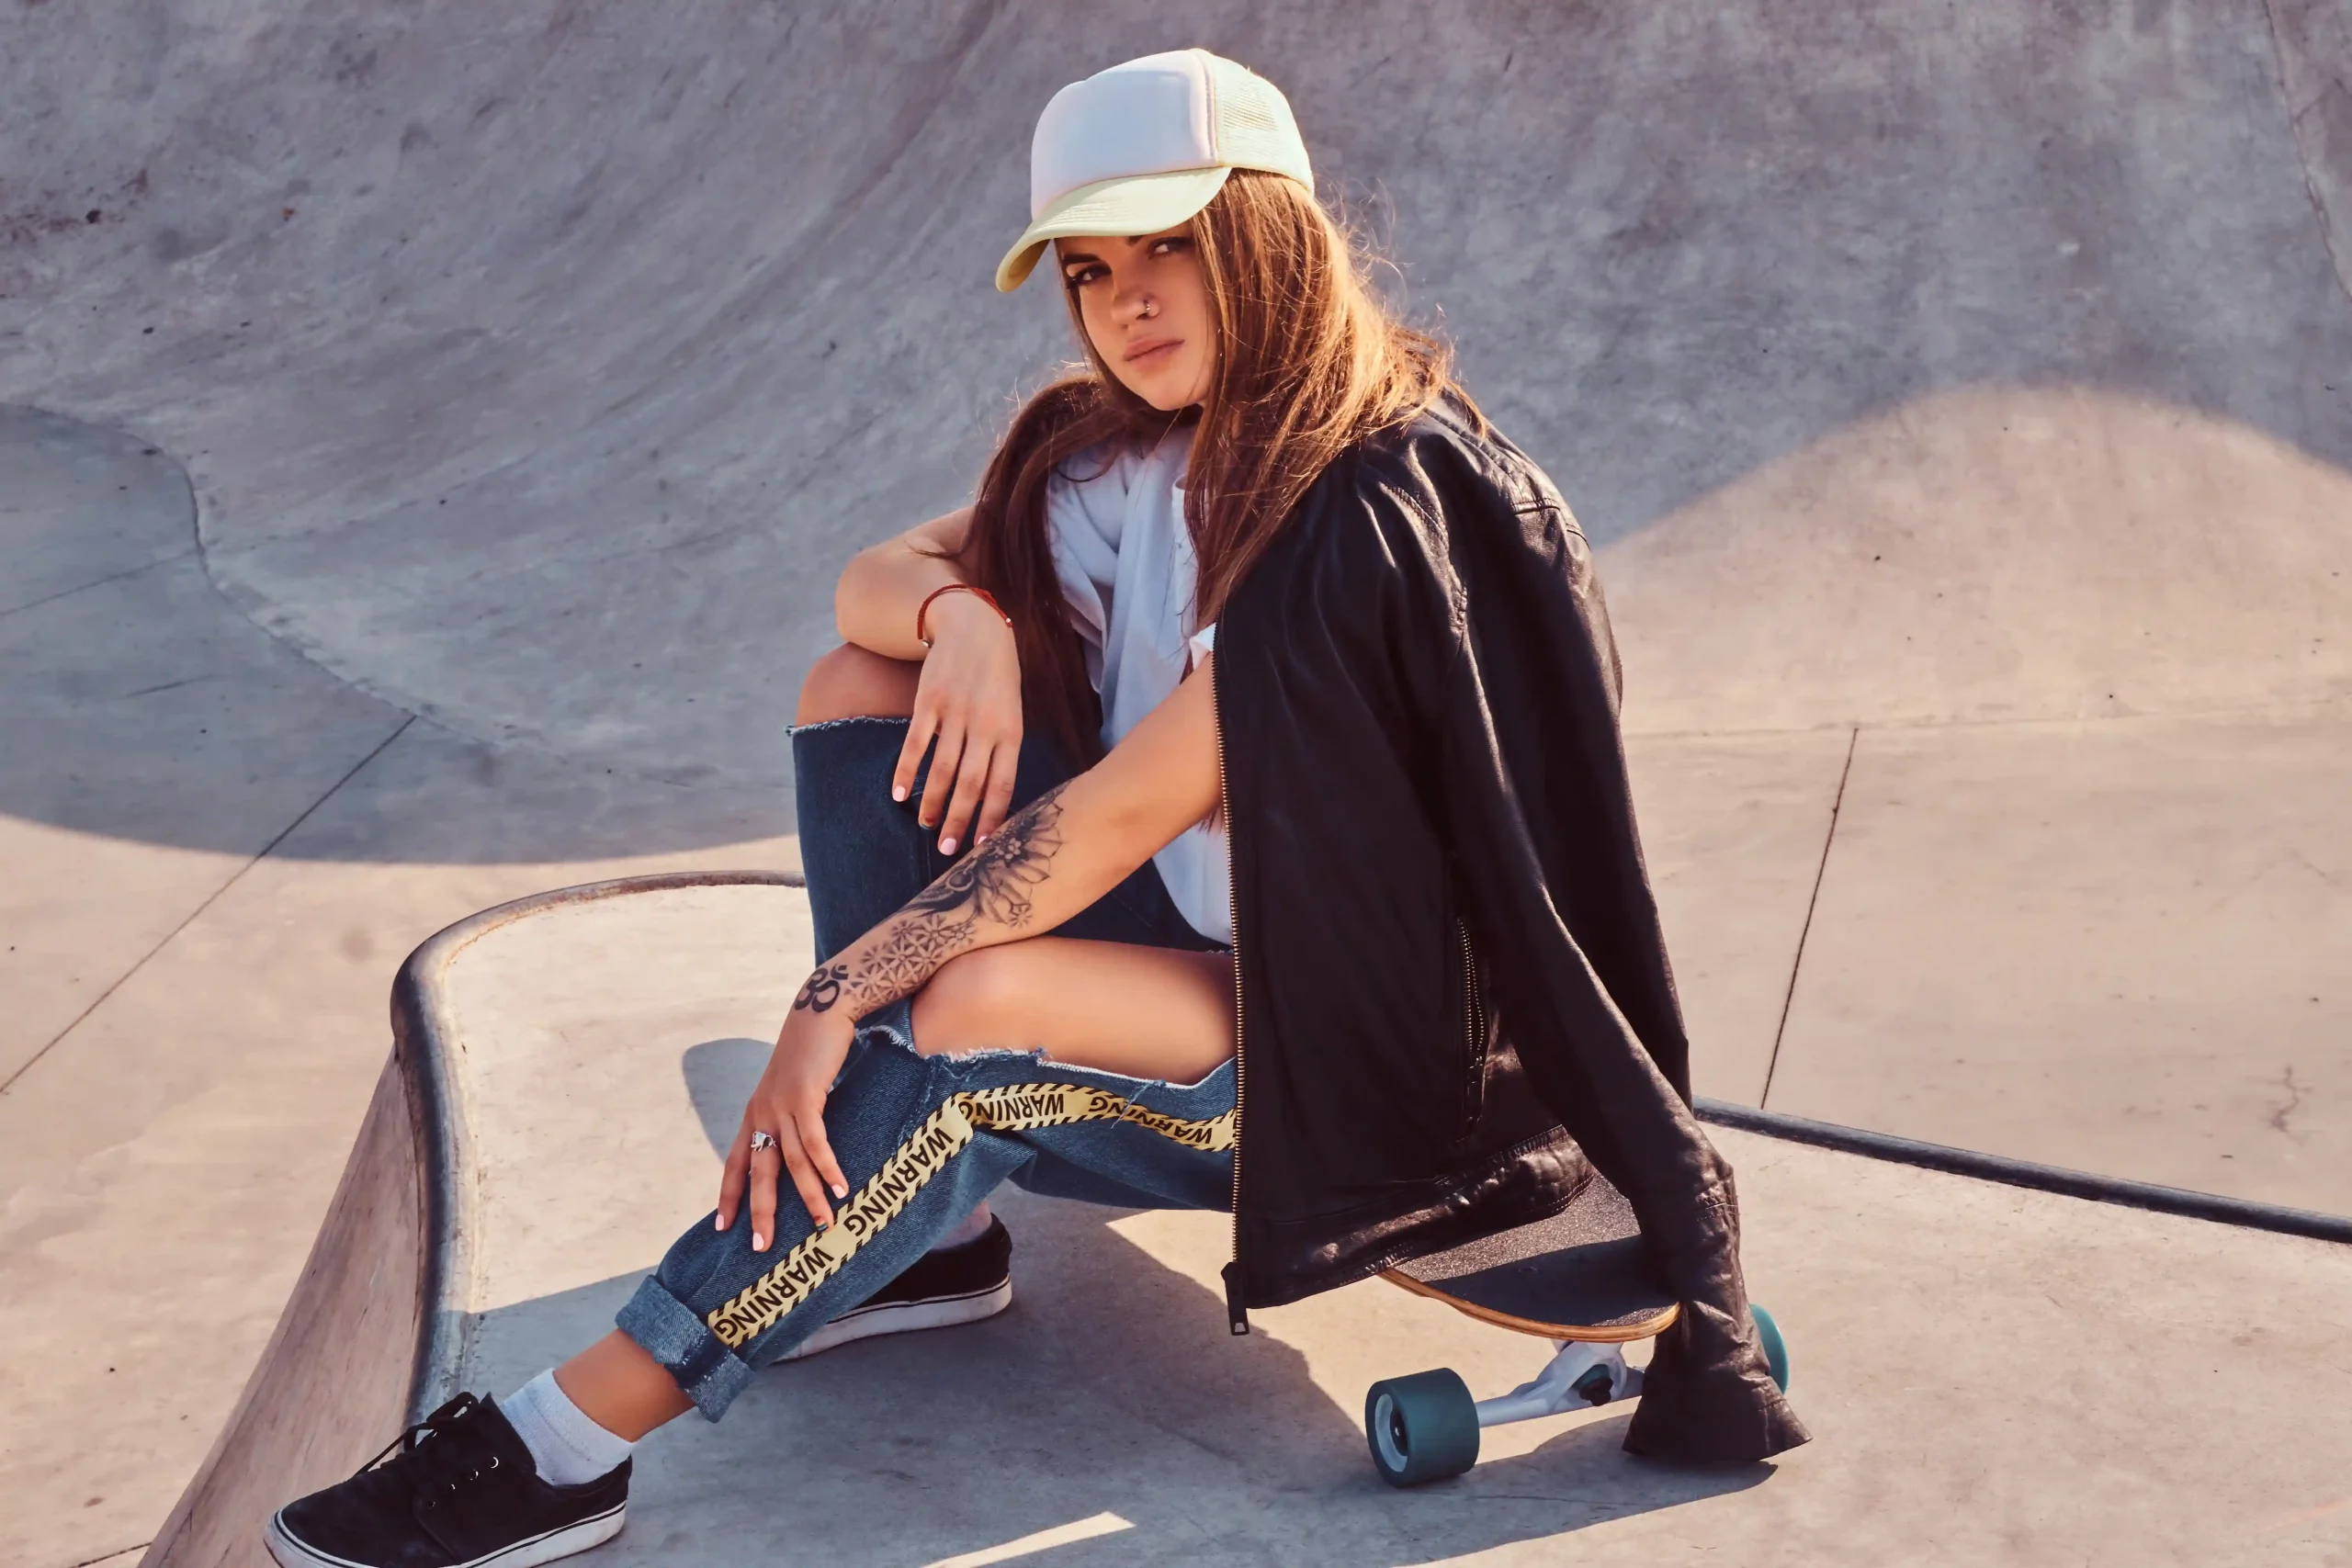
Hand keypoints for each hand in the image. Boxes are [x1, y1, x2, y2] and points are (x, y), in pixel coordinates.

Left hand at [716, 979, 856, 1249]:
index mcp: (754, 1112)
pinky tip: (839, 1188)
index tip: (722, 1227)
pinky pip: (815, 1143)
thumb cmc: (810, 1048)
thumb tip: (800, 1140)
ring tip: (822, 1224)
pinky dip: (828, 1168)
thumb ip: (791, 1112)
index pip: (734, 1162)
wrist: (819, 1009)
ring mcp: (781, 1106)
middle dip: (760, 1212)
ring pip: (791, 1164)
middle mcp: (761, 1113)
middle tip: (761, 1247)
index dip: (728, 1195)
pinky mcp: (805, 1098)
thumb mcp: (792, 1085)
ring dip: (809, 1197)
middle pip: (758, 1173)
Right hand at [897, 591, 1021, 856]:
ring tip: (925, 825)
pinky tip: (899, 794)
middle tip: (947, 849)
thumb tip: (993, 795)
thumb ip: (1003, 748)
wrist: (975, 627)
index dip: (992, 818)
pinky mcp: (930, 702)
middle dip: (959, 820)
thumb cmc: (998, 677)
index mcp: (1011, 732)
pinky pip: (916, 744)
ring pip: (943, 769)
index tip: (982, 846)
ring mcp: (956, 713)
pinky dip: (906, 771)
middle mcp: (985, 726)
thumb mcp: (1012, 711)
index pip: (1003, 785)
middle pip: (972, 784)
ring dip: (932, 802)